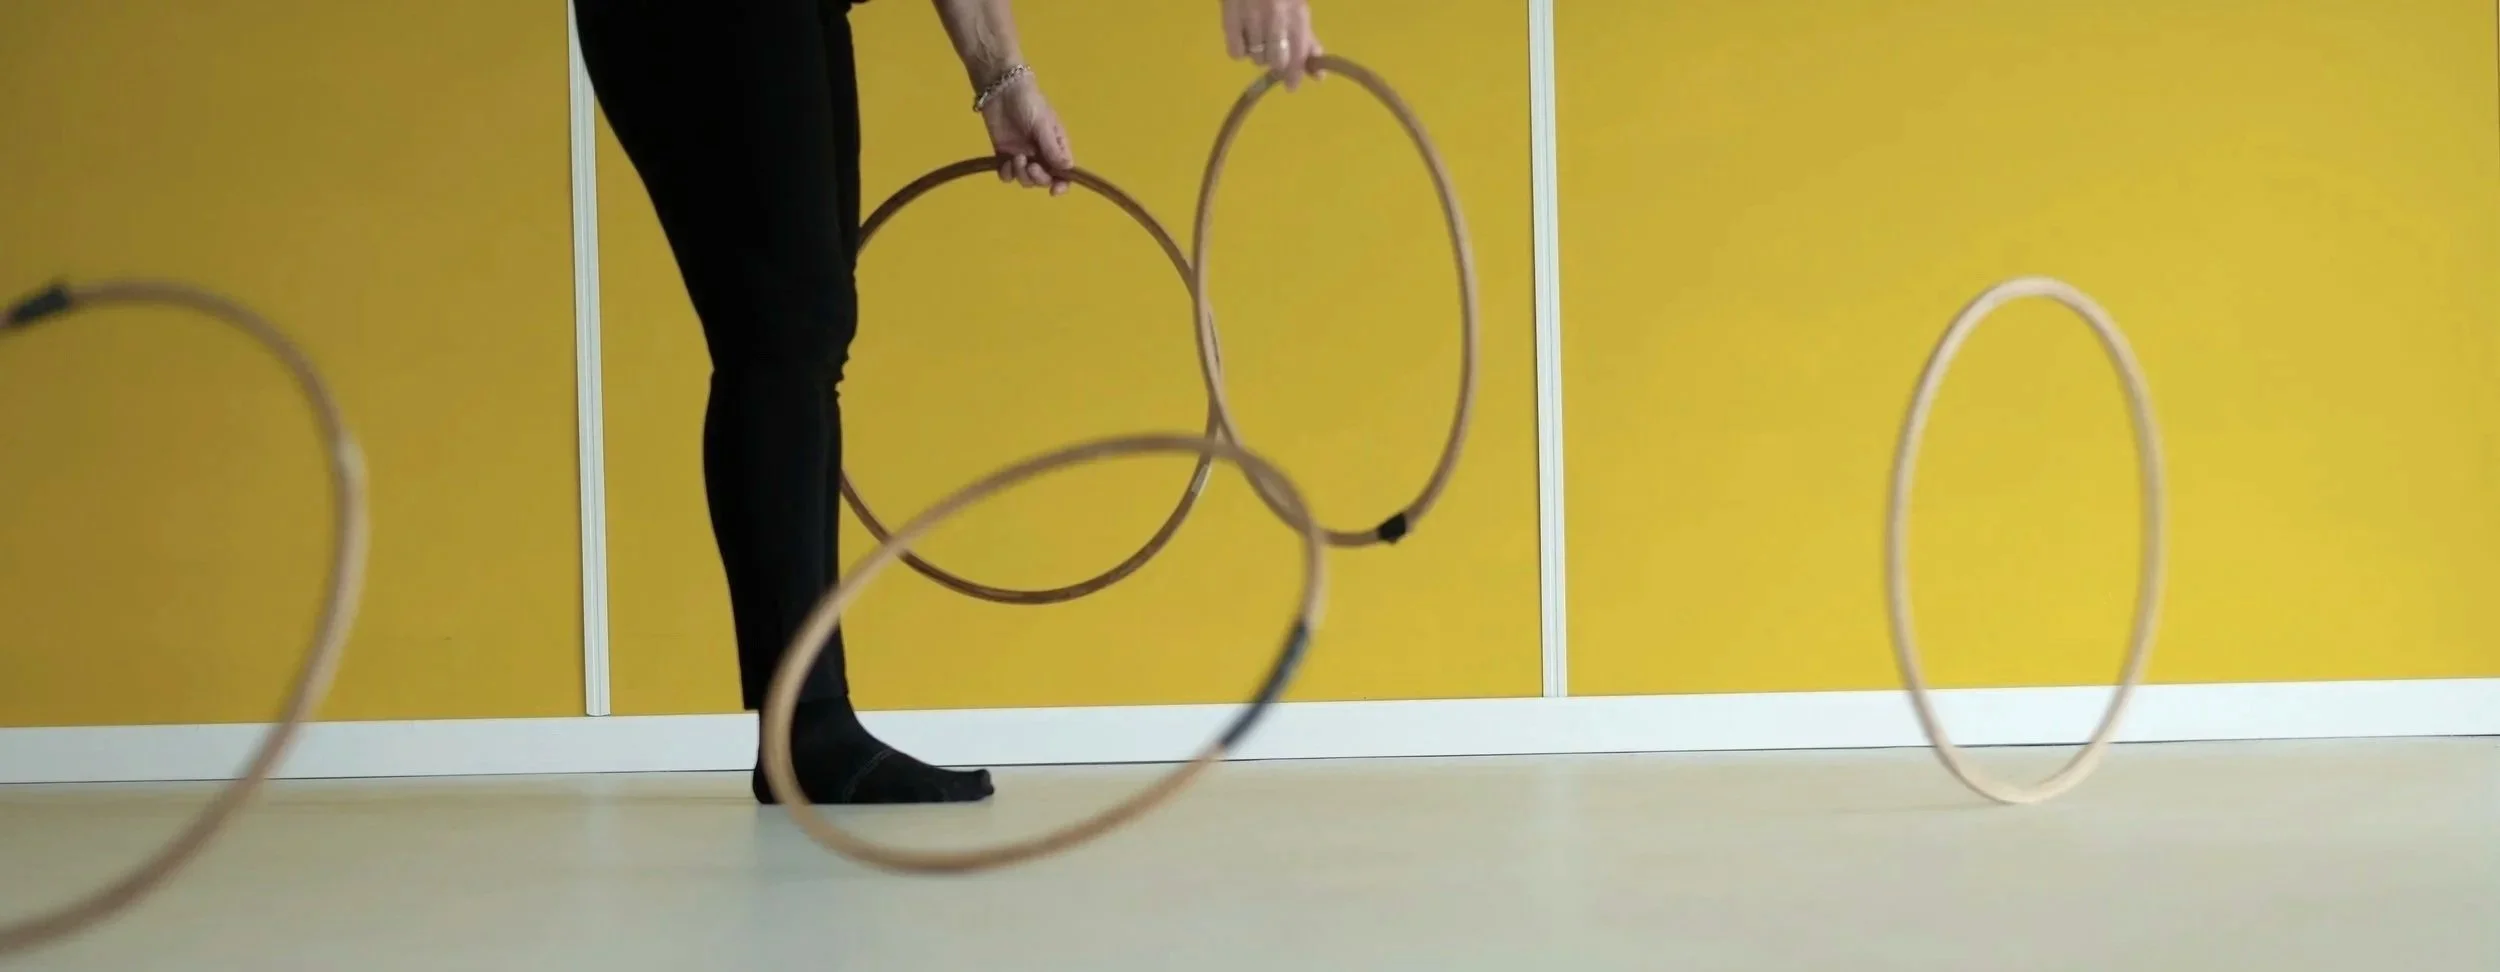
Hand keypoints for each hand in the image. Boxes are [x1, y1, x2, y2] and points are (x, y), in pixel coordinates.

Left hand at [979, 73, 1074, 194]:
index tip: (1053, 190)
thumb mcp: (1043, 123)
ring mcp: (1022, 155)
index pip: (1063, 172)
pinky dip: (1007, 173)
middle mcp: (1041, 154)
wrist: (1000, 88)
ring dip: (1021, 174)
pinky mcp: (1004, 154)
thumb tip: (1067, 169)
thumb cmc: (1028, 101)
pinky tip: (1005, 163)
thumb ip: (1052, 147)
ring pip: (1025, 179)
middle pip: (1043, 179)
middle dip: (1037, 177)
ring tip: (1016, 158)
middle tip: (1029, 166)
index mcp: (1055, 146)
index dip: (1061, 184)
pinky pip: (1008, 175)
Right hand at [1222, 0, 1322, 88]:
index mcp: (1297, 12)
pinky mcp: (1229, 18)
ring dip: (1259, 55)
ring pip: (1256, 58)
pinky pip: (1236, 52)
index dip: (1295, 74)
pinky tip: (1244, 38)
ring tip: (1258, 38)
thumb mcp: (1297, 7)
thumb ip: (1307, 40)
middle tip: (1274, 53)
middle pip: (1276, 60)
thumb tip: (1317, 76)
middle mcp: (1275, 16)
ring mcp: (1250, 17)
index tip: (1291, 87)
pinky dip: (1241, 51)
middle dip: (1276, 63)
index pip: (1298, 52)